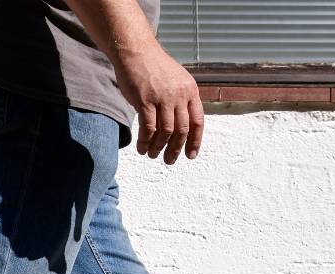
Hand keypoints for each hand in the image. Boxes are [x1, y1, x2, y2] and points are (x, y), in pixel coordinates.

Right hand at [115, 42, 203, 164]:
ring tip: (152, 155)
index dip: (195, 141)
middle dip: (175, 150)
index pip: (198, 121)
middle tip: (169, 161)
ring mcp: (162, 97)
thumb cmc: (154, 68)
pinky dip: (145, 141)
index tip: (191, 155)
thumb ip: (182, 99)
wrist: (137, 51)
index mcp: (190, 90)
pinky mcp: (144, 100)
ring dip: (158, 147)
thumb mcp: (176, 80)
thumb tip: (183, 124)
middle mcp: (179, 95)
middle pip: (181, 131)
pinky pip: (148, 128)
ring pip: (165, 132)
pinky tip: (141, 147)